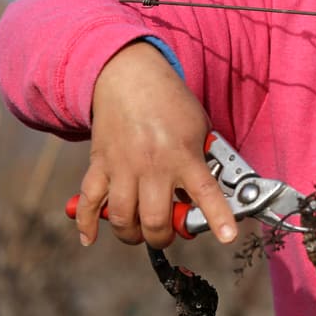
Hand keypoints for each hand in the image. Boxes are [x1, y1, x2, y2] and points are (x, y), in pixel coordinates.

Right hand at [73, 41, 236, 248]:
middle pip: (155, 219)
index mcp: (183, 155)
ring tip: (140, 232)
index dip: (218, 217)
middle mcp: (152, 165)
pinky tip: (90, 237)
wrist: (129, 77)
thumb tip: (209, 191)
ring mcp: (122, 167)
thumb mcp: (199, 127)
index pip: (205, 192)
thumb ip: (204, 159)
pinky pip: (88, 201)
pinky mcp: (99, 165)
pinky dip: (87, 223)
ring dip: (132, 234)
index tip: (228, 236)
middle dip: (163, 237)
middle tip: (167, 233)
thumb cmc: (169, 102)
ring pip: (122, 218)